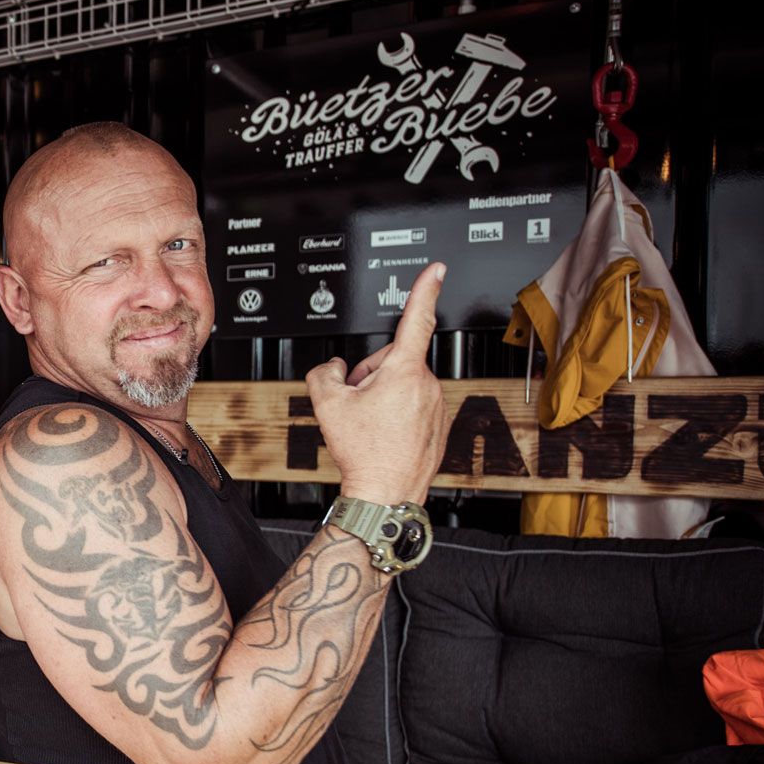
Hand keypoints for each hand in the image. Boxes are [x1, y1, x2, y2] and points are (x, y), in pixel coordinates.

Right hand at [305, 262, 447, 504]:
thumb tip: (332, 367)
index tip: (435, 270)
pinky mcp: (439, 424)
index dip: (424, 289)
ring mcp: (437, 405)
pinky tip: (384, 433)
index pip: (416, 319)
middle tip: (358, 403)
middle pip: (394, 360)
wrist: (385, 493)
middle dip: (372, 374)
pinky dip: (397, 413)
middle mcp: (428, 385)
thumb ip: (324, 373)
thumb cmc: (365, 452)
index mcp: (404, 371)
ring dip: (384, 394)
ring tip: (371, 423)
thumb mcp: (327, 405)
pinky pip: (415, 404)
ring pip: (404, 383)